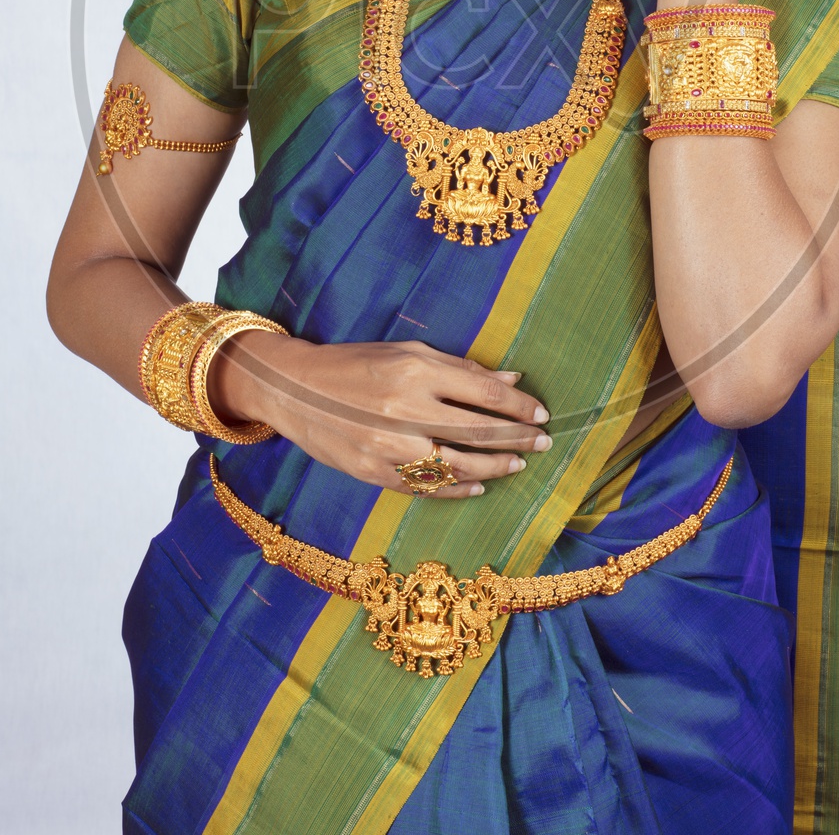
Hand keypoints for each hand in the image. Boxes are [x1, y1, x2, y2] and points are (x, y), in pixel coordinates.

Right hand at [211, 333, 551, 499]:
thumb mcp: (406, 351)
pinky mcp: (373, 472)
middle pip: (477, 431)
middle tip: (543, 443)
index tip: (542, 414)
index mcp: (415, 370)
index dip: (519, 406)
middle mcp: (404, 408)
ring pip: (457, 466)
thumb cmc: (355, 363)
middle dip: (517, 439)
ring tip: (517, 465)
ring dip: (494, 467)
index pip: (483, 391)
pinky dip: (456, 488)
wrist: (295, 389)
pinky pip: (425, 487)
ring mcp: (387, 446)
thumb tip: (512, 378)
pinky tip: (478, 484)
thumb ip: (459, 367)